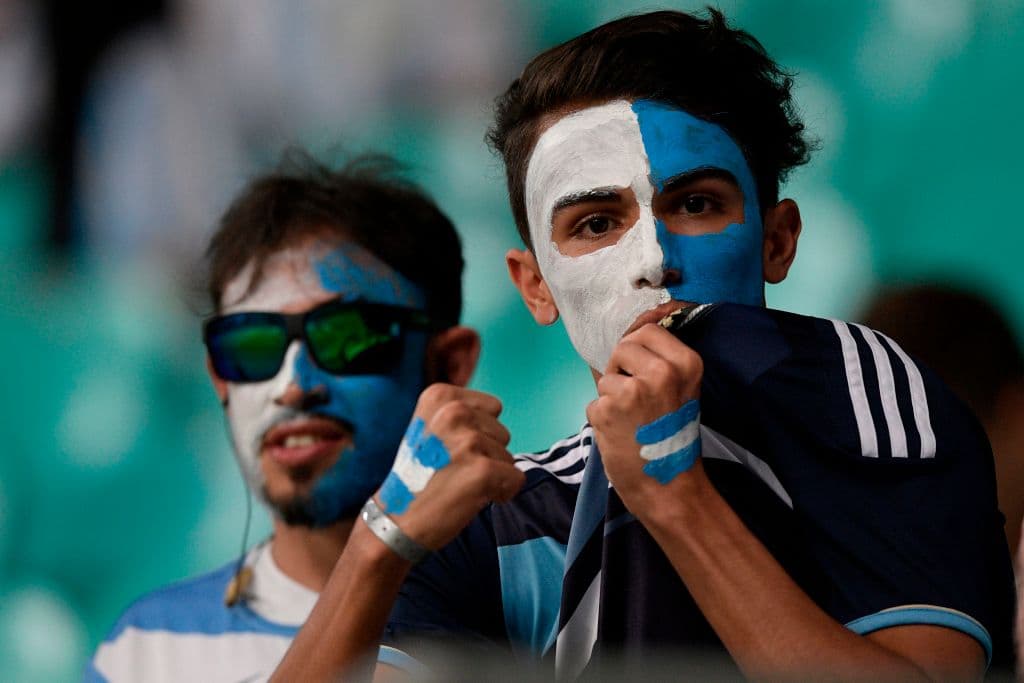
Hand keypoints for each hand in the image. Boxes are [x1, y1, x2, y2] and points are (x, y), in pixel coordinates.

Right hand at [373, 384, 524, 549]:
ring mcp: (468, 441)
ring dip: (490, 474)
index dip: (479, 434)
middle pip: (502, 432)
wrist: (396, 521)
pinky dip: (501, 493)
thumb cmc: (418, 476)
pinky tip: (471, 498)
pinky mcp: (483, 470)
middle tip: (452, 471)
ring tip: (456, 483)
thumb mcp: (429, 427)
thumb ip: (461, 413)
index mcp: (440, 396)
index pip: (492, 408)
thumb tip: (496, 412)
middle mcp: (454, 411)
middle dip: (485, 454)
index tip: (449, 451)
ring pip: (508, 457)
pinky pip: (516, 479)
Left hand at [587, 323, 703, 510]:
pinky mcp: (607, 410)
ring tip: (631, 422)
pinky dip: (601, 419)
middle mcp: (661, 372)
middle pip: (623, 347)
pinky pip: (594, 403)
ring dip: (611, 398)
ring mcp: (633, 391)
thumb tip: (630, 332)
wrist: (668, 486)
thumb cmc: (672, 439)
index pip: (647, 331)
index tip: (641, 374)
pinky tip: (620, 435)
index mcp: (686, 363)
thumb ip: (660, 361)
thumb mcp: (681, 391)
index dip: (637, 351)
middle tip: (636, 401)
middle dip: (621, 370)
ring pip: (605, 377)